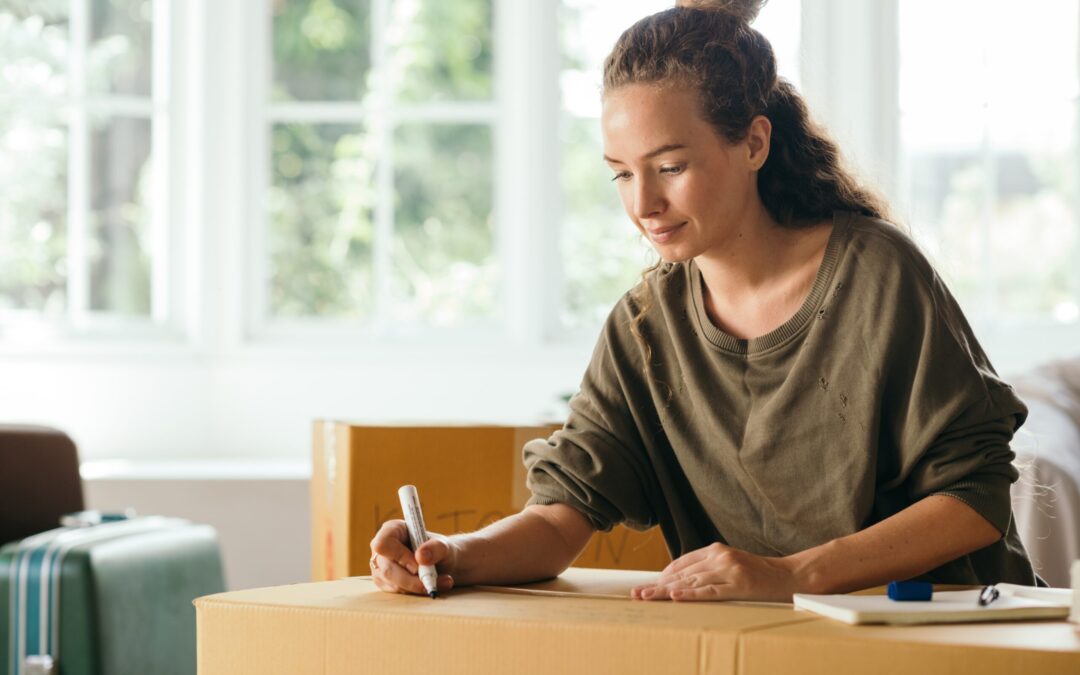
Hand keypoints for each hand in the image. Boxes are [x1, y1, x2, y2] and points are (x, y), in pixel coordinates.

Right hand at [368, 519, 456, 595]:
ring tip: (439, 581)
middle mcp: (381, 549)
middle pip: (388, 569)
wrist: (441, 563)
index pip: (383, 544)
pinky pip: (397, 592)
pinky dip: (416, 592)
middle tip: (433, 579)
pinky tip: (429, 585)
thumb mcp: (444, 545)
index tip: (418, 564)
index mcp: (392, 530)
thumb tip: (421, 556)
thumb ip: (436, 548)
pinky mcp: (384, 582)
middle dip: (412, 579)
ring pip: (393, 584)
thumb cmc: (439, 549)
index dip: (399, 556)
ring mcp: (380, 567)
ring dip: (418, 586)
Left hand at [631, 542, 797, 601]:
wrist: (789, 576)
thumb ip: (708, 568)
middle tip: (638, 594)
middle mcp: (720, 556)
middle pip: (683, 573)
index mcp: (716, 550)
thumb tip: (680, 581)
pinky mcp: (739, 585)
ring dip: (667, 592)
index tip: (648, 585)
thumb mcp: (730, 564)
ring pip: (692, 582)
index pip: (682, 563)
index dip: (663, 576)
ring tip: (648, 598)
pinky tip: (676, 597)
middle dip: (659, 585)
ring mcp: (729, 570)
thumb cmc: (758, 573)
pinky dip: (691, 595)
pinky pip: (710, 591)